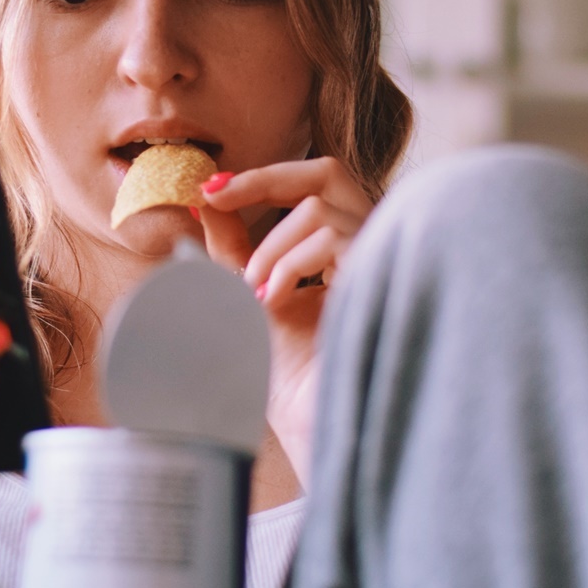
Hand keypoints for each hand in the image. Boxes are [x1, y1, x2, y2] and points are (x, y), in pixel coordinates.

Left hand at [194, 157, 373, 482]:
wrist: (309, 414)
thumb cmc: (287, 367)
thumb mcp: (249, 290)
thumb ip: (233, 245)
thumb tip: (207, 199)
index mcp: (344, 245)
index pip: (313, 185)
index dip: (263, 178)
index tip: (210, 191)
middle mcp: (370, 243)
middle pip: (328, 173)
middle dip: (265, 180)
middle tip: (216, 196)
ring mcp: (381, 257)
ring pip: (318, 209)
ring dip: (270, 247)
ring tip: (254, 293)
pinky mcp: (380, 274)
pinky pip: (328, 238)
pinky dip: (287, 264)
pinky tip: (271, 300)